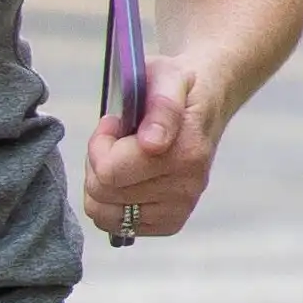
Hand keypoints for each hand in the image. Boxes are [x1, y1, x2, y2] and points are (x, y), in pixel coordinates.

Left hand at [81, 57, 230, 242]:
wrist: (205, 106)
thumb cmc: (177, 89)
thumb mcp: (167, 77)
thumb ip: (161, 107)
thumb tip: (152, 143)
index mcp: (185, 153)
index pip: (109, 172)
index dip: (100, 145)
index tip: (114, 124)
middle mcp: (186, 188)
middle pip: (103, 194)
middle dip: (98, 163)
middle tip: (116, 141)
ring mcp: (179, 209)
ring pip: (105, 214)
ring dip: (102, 185)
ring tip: (120, 160)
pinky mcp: (170, 223)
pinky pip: (119, 226)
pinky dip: (113, 204)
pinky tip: (128, 180)